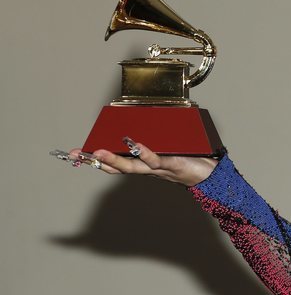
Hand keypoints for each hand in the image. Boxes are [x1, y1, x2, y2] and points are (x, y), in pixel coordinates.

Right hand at [52, 137, 218, 186]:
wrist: (211, 174)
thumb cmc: (190, 159)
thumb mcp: (168, 147)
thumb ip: (155, 138)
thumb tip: (141, 120)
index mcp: (143, 163)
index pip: (115, 161)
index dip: (94, 158)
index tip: (74, 153)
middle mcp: (146, 168)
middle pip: (117, 166)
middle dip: (95, 160)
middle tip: (77, 155)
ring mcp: (157, 168)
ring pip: (131, 165)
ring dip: (113, 160)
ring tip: (98, 152)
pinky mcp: (170, 165)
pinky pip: (154, 160)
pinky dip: (144, 152)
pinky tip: (135, 145)